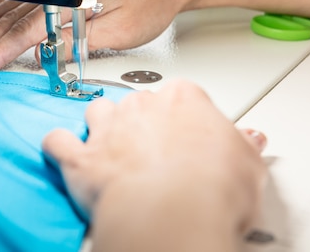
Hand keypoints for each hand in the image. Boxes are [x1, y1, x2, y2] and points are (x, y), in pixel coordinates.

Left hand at [42, 80, 266, 250]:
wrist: (173, 212)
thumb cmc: (211, 187)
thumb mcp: (248, 164)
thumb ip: (245, 146)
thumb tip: (251, 141)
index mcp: (183, 98)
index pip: (180, 97)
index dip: (182, 117)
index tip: (185, 133)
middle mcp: (141, 106)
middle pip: (136, 103)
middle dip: (141, 121)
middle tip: (152, 146)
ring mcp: (107, 130)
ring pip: (96, 112)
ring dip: (100, 125)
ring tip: (108, 142)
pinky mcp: (81, 158)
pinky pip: (58, 141)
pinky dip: (59, 146)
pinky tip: (64, 150)